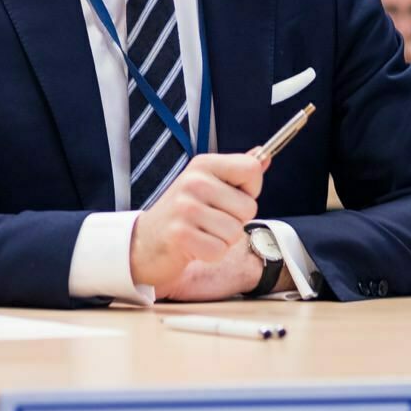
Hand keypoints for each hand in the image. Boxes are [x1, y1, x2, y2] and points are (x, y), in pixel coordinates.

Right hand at [128, 153, 265, 290]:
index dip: (250, 189)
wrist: (146, 239)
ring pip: (235, 232)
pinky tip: (196, 245)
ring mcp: (185, 207)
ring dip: (223, 240)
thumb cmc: (183, 212)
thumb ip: (237, 171)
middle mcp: (193, 181)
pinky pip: (219, 250)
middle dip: (235, 220)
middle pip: (249, 207)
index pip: (251, 168)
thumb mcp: (207, 183)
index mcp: (203, 164)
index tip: (230, 196)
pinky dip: (211, 254)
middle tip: (211, 219)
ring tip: (202, 232)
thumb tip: (264, 156)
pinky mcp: (181, 234)